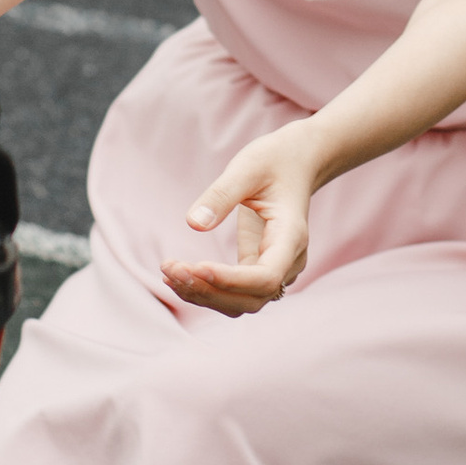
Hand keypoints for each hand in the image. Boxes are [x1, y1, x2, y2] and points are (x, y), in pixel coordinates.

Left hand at [166, 121, 320, 314]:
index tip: (197, 267)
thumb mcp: (248, 167)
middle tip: (171, 269)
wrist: (296, 163)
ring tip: (169, 273)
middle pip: (252, 299)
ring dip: (204, 295)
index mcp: (291, 236)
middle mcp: (288, 261)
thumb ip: (221, 195)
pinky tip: (178, 275)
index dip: (231, 280)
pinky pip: (234, 292)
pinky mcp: (258, 268)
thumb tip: (193, 223)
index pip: (267, 276)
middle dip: (209, 291)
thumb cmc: (275, 161)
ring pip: (242, 303)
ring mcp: (276, 269)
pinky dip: (206, 289)